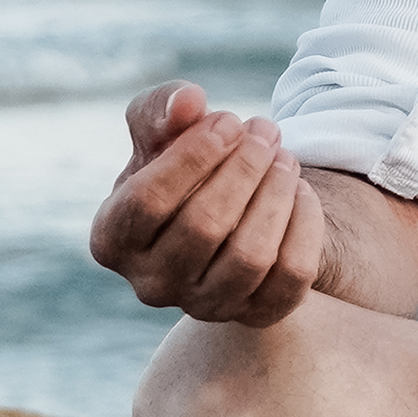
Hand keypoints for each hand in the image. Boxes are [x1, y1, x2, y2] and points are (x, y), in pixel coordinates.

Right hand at [90, 84, 329, 326]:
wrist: (224, 208)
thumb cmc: (180, 162)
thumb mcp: (160, 129)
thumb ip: (163, 108)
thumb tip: (189, 102)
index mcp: (112, 239)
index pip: (146, 202)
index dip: (194, 154)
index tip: (228, 119)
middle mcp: (151, 284)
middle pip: (203, 227)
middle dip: (243, 168)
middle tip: (266, 131)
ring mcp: (203, 306)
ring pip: (250, 257)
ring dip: (276, 195)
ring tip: (285, 157)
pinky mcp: (254, 315)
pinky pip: (291, 277)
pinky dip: (305, 228)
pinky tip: (301, 191)